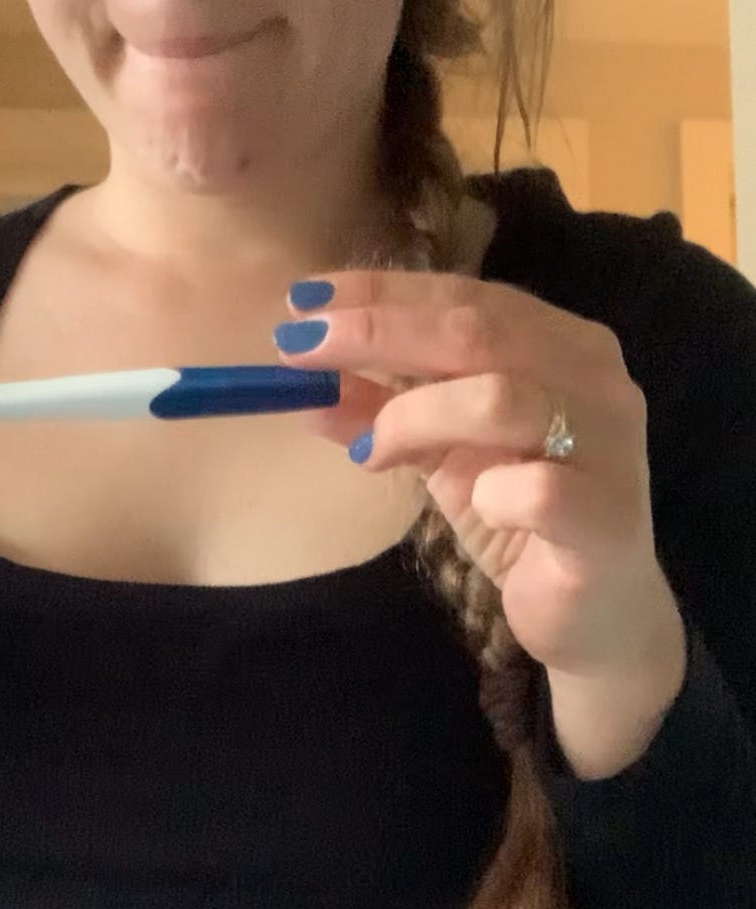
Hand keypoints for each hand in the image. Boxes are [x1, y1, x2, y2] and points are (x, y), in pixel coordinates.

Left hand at [274, 270, 681, 681]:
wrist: (596, 614)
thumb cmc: (523, 518)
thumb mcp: (444, 455)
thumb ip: (386, 413)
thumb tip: (307, 387)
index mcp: (560, 344)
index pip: (465, 297)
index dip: (382, 295)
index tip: (304, 302)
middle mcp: (594, 379)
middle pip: (476, 330)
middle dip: (377, 332)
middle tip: (299, 347)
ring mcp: (608, 445)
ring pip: (501, 398)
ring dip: (414, 416)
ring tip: (372, 451)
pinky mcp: (605, 518)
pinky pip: (537, 491)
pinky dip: (489, 492)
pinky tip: (479, 505)